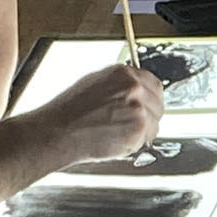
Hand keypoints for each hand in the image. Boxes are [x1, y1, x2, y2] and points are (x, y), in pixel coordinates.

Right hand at [38, 63, 162, 163]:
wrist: (58, 131)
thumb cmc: (69, 111)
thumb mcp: (95, 84)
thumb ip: (119, 86)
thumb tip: (135, 91)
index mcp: (123, 73)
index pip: (153, 84)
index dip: (149, 98)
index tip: (145, 107)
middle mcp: (134, 88)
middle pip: (158, 104)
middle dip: (148, 116)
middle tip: (130, 125)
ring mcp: (138, 108)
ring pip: (154, 123)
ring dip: (141, 132)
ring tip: (116, 134)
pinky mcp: (138, 129)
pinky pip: (146, 139)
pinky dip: (135, 144)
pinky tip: (115, 141)